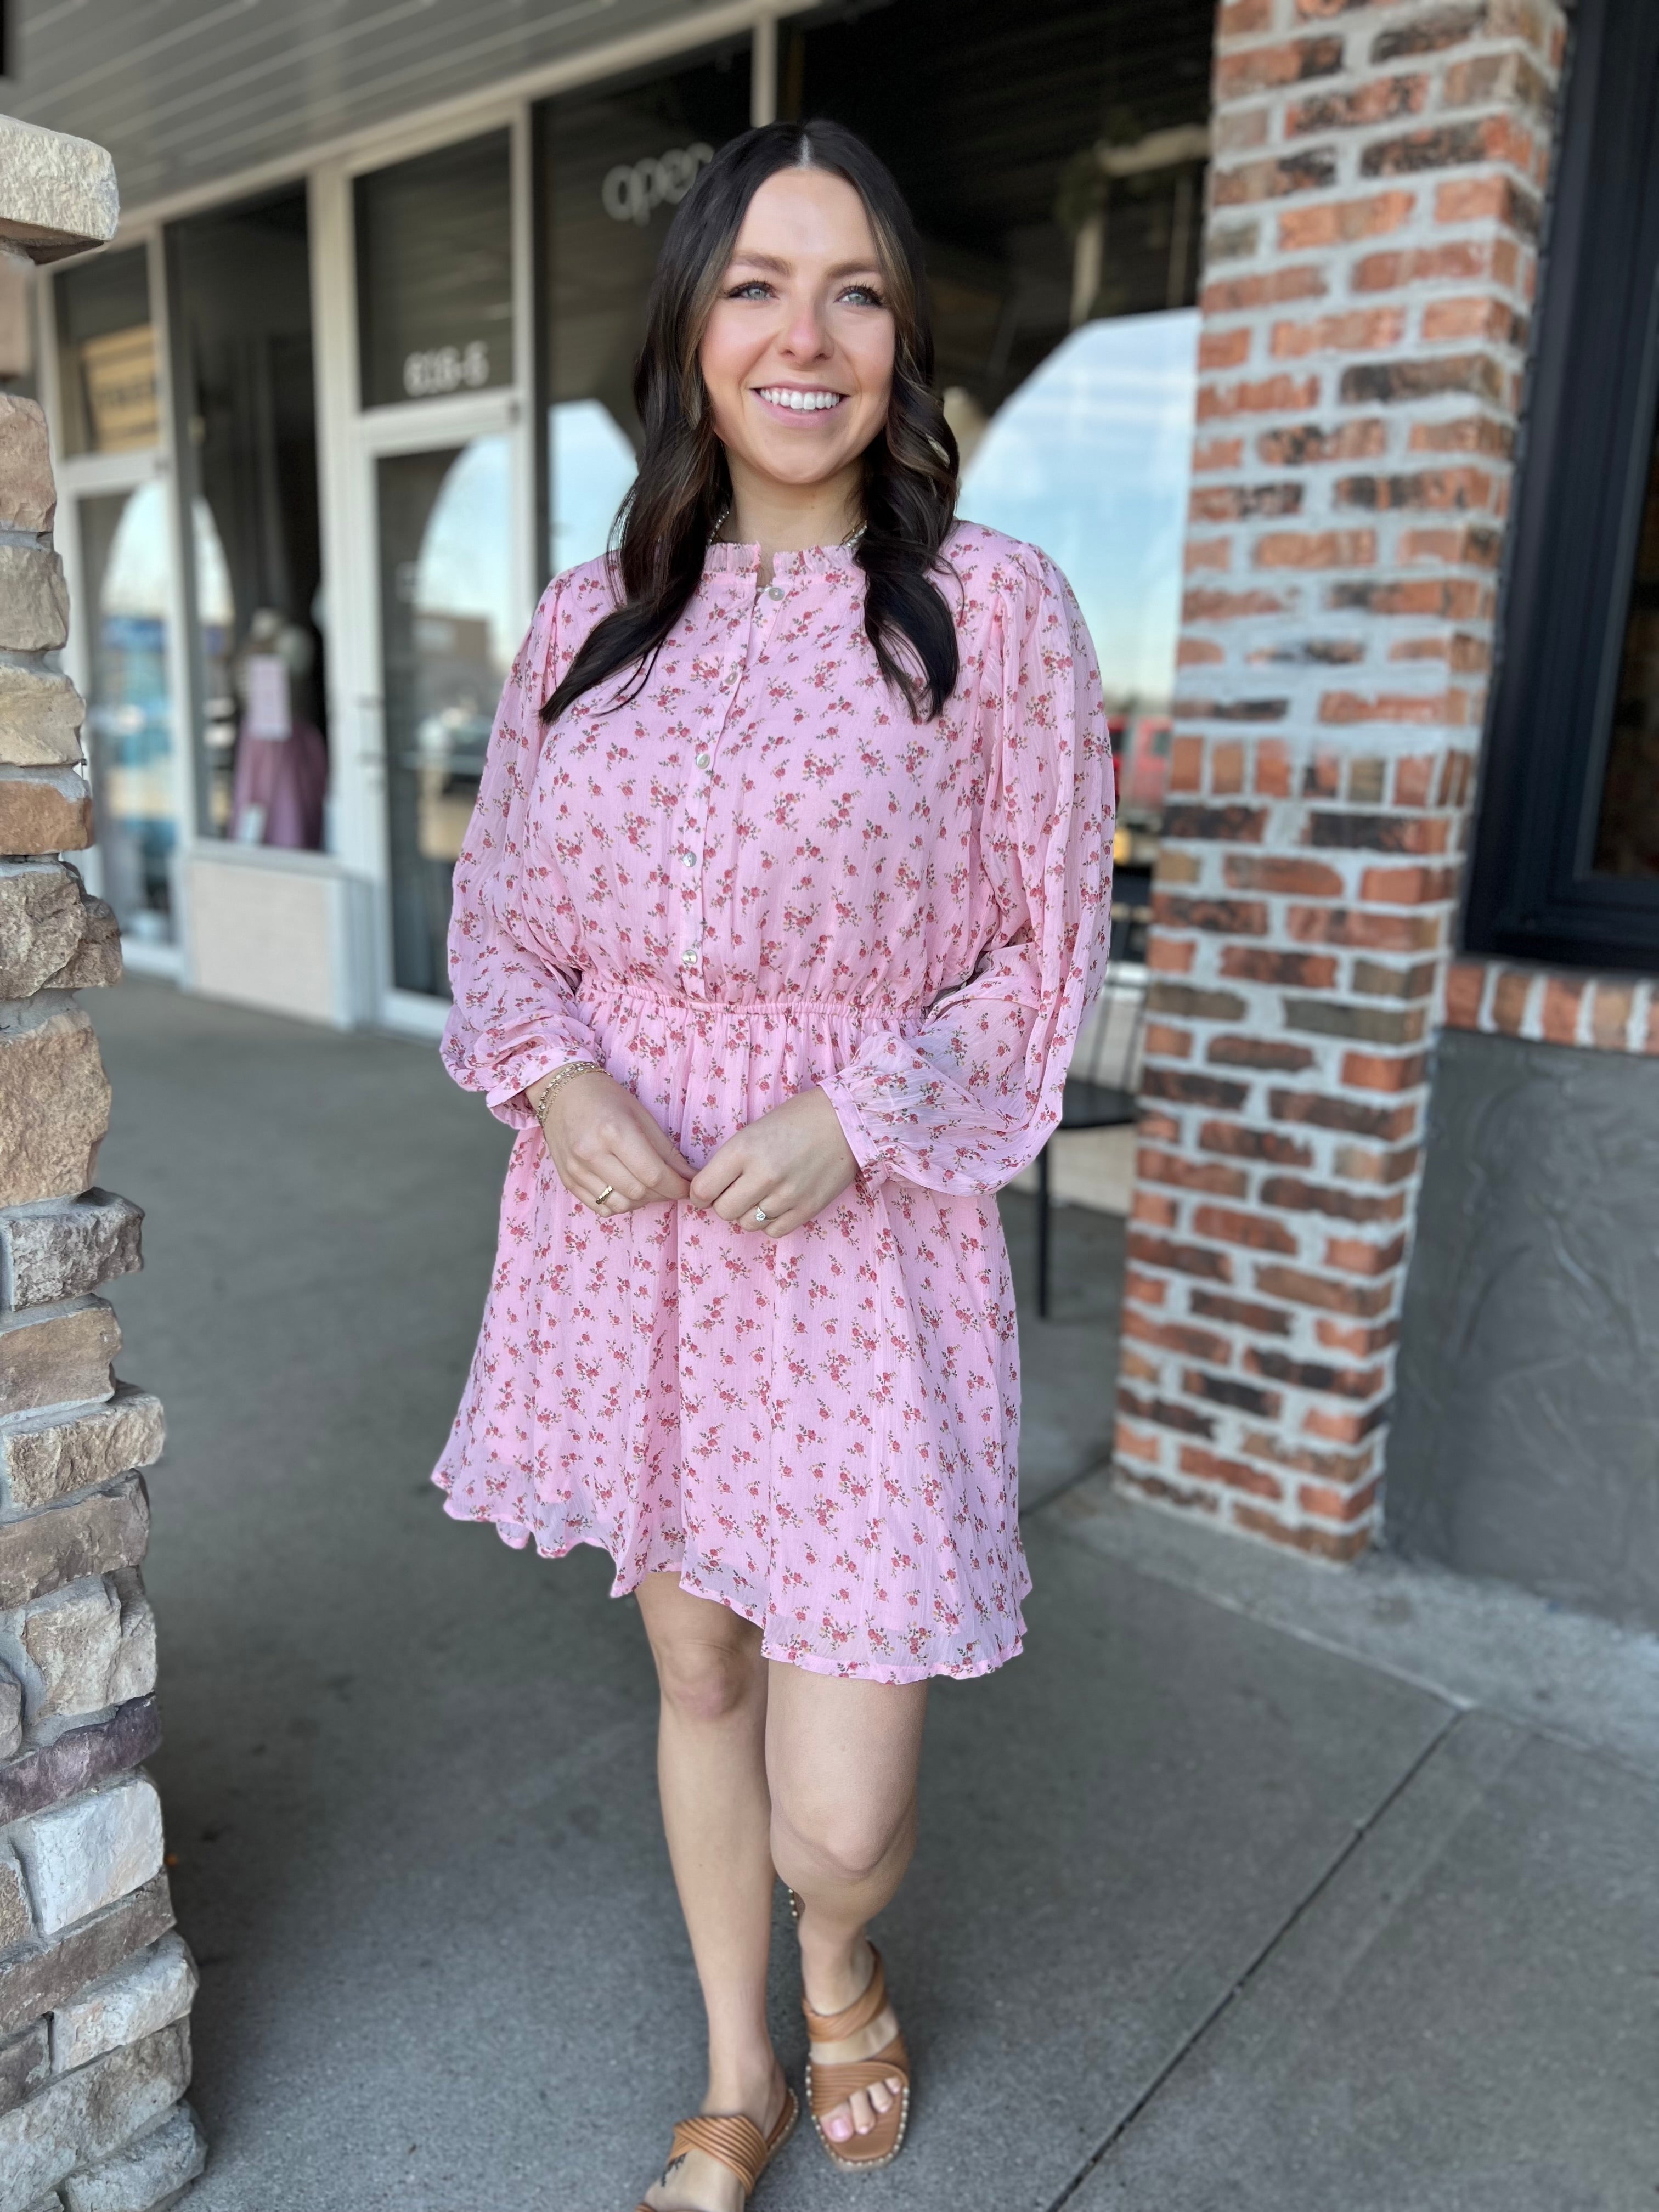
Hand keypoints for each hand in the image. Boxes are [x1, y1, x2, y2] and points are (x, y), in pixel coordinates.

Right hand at [528, 1068, 693, 1215]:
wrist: (562, 1092)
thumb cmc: (606, 1098)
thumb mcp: (641, 1115)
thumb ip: (666, 1150)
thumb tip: (690, 1178)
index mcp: (614, 1131)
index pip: (653, 1174)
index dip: (676, 1186)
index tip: (687, 1187)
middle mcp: (591, 1153)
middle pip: (638, 1192)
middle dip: (663, 1194)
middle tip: (671, 1185)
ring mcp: (576, 1169)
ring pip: (620, 1205)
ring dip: (642, 1202)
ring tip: (649, 1187)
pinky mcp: (568, 1181)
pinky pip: (601, 1208)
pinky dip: (620, 1205)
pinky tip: (627, 1190)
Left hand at [688, 1086, 858, 1237]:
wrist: (845, 1121)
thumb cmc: (796, 1120)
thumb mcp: (753, 1130)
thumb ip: (731, 1160)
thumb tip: (708, 1191)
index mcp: (744, 1149)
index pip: (702, 1190)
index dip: (699, 1195)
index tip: (706, 1192)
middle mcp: (763, 1175)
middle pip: (724, 1212)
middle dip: (724, 1204)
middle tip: (735, 1192)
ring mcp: (787, 1195)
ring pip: (747, 1224)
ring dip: (748, 1213)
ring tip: (761, 1195)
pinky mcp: (807, 1209)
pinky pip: (774, 1231)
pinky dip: (770, 1222)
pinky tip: (777, 1204)